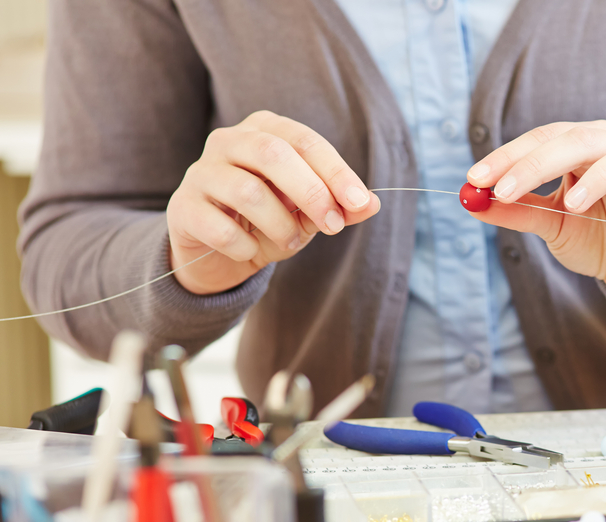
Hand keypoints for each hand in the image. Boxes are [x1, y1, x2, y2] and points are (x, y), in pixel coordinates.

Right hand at [166, 111, 380, 294]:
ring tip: (290, 241)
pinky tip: (250, 251)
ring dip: (280, 225)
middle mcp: (228, 141)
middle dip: (311, 192)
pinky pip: (220, 227)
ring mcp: (200, 172)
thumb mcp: (310, 214)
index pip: (305, 141)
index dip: (336, 172)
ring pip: (247, 191)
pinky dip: (245, 246)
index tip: (360, 202)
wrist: (218, 255)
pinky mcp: (182, 207)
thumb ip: (341, 207)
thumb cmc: (269, 223)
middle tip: (333, 226)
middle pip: (273, 154)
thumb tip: (372, 204)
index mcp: (265, 131)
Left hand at [465, 121, 605, 308]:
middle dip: (539, 161)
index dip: (509, 155)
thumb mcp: (550, 227)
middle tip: (505, 188)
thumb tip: (471, 202)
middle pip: (583, 139)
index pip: (546, 139)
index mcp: (584, 154)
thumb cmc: (595, 240)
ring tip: (572, 205)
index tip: (475, 178)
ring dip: (601, 175)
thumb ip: (516, 211)